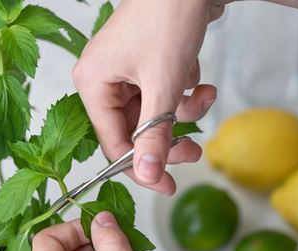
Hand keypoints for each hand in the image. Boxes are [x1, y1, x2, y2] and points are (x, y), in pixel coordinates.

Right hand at [73, 0, 225, 194]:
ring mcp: (127, 73)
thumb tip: (148, 175)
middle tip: (194, 151)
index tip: (167, 185)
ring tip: (204, 99)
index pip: (113, 143)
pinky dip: (185, 95)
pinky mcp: (147, 67)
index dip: (141, 168)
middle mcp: (105, 80)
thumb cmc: (167, 15)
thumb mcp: (163, 84)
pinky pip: (164, 97)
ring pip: (154, 116)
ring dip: (183, 114)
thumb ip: (154, 134)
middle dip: (169, 140)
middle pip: (135, 132)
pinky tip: (200, 81)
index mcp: (93, 84)